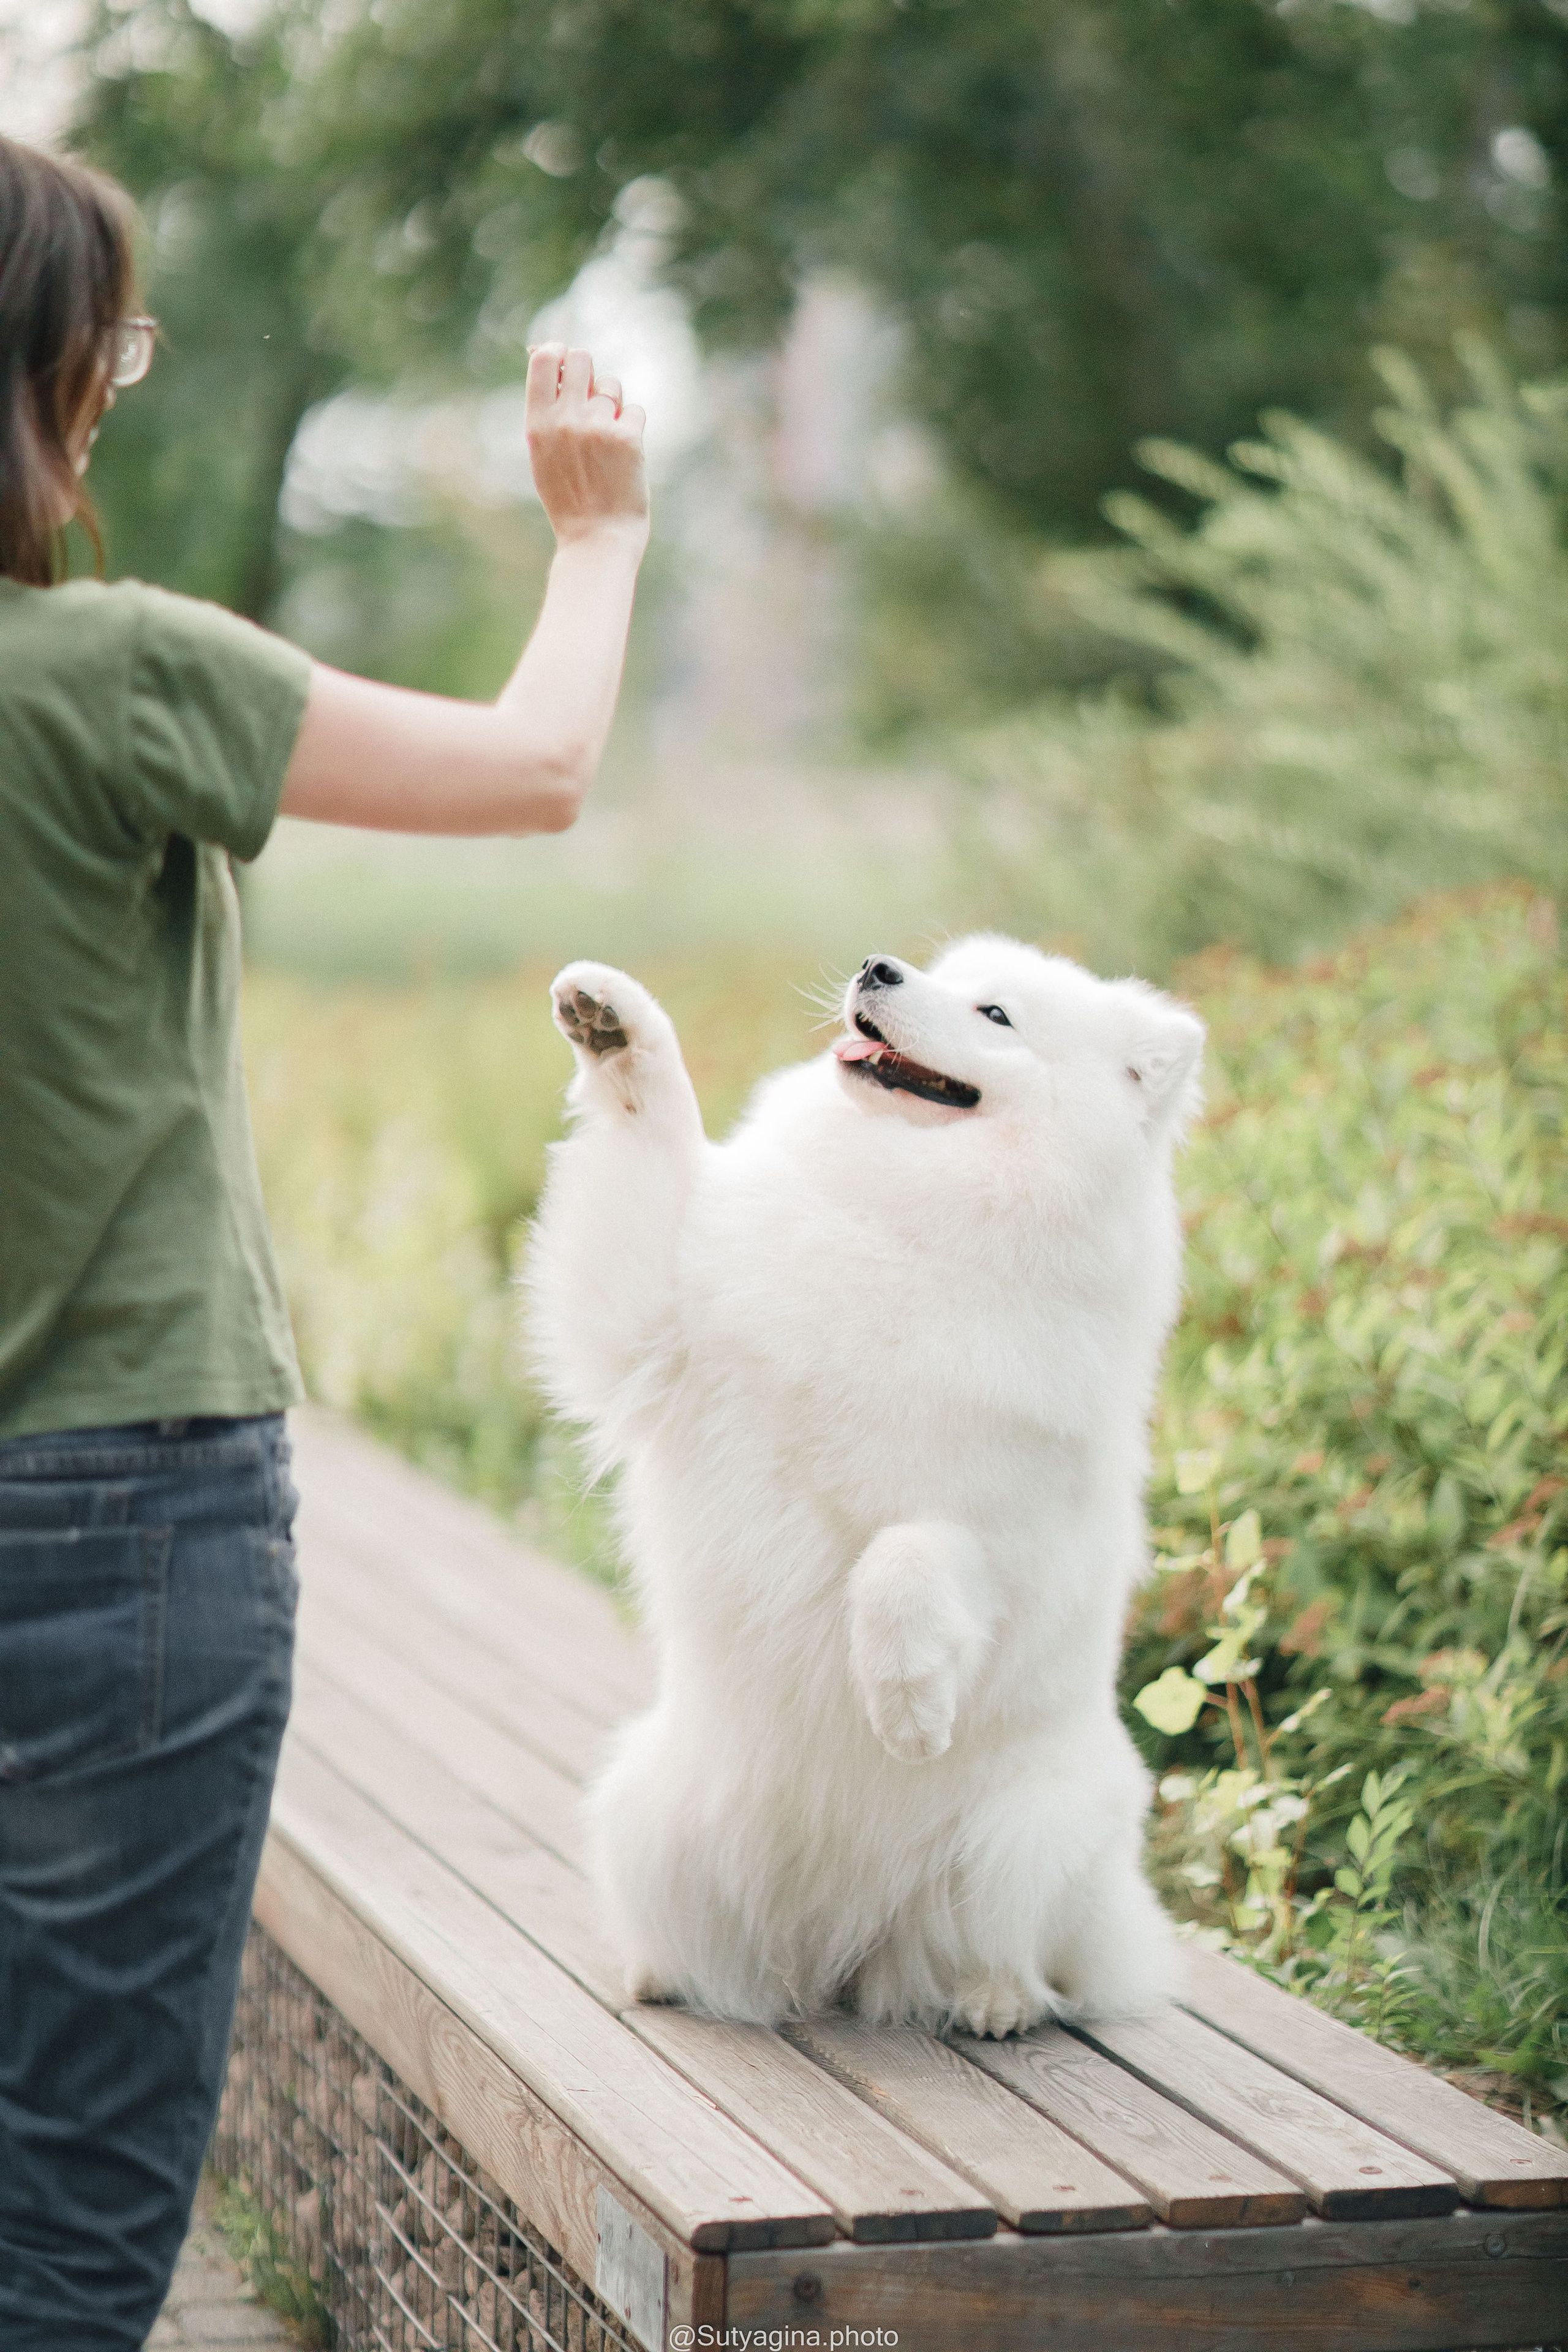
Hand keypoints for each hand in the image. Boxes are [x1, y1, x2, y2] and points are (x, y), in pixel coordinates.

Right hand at [526, 342, 648, 548]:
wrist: (596, 541)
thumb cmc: (570, 500)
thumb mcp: (543, 456)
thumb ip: (547, 412)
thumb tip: (553, 358)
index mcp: (538, 424)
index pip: (545, 358)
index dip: (560, 353)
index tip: (567, 365)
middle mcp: (565, 420)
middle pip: (582, 358)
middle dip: (590, 374)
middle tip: (594, 402)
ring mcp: (597, 427)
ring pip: (612, 386)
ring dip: (613, 406)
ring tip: (607, 441)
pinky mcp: (628, 438)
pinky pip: (634, 410)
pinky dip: (632, 428)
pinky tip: (625, 456)